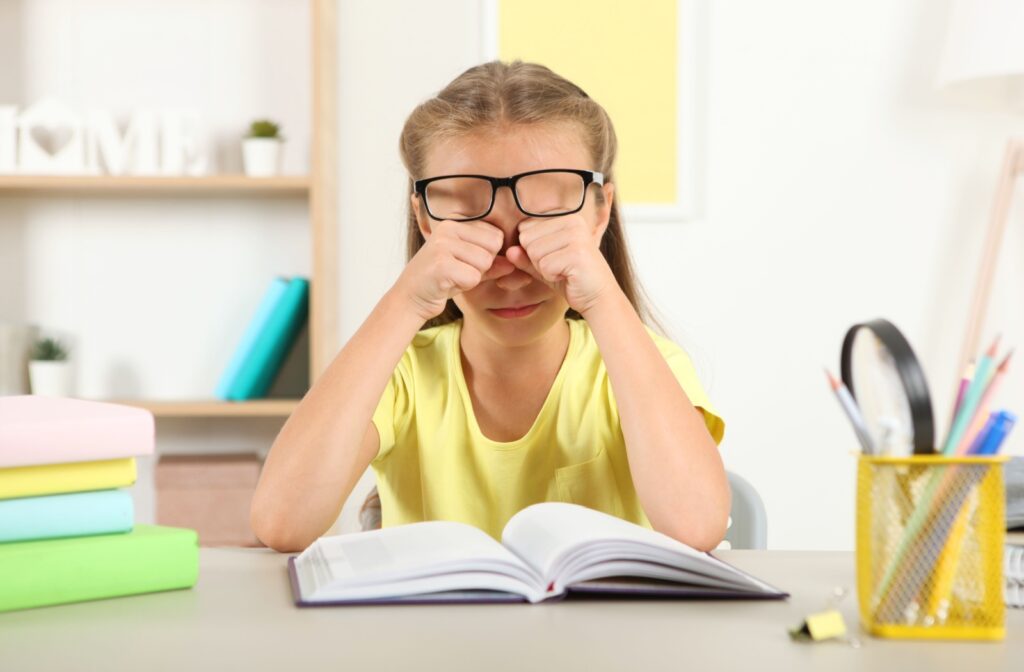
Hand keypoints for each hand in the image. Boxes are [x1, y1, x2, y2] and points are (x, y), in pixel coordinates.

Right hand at [395, 220, 515, 320]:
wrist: (409, 299)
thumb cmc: (440, 282)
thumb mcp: (469, 269)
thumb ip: (492, 264)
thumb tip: (514, 263)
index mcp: (454, 225)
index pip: (495, 236)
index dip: (488, 256)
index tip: (466, 264)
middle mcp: (448, 230)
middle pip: (492, 248)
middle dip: (482, 267)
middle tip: (459, 272)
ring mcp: (442, 246)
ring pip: (484, 262)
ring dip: (472, 278)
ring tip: (452, 277)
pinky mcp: (441, 265)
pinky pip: (473, 277)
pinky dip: (465, 286)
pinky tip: (447, 284)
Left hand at [505, 213, 616, 314]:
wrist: (599, 297)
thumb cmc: (571, 279)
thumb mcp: (544, 265)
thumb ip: (525, 257)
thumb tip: (509, 252)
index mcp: (565, 217)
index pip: (525, 228)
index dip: (533, 250)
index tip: (555, 257)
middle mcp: (572, 221)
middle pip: (527, 239)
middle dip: (538, 260)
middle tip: (560, 266)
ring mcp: (575, 236)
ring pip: (534, 252)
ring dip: (545, 269)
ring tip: (565, 271)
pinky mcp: (576, 253)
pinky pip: (544, 266)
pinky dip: (552, 277)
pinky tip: (569, 277)